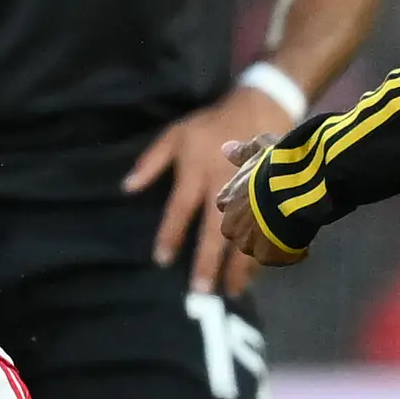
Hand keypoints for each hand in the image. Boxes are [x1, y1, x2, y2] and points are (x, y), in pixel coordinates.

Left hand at [125, 85, 298, 296]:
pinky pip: (270, 230)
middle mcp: (224, 186)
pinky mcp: (273, 194)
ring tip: (233, 291)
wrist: (263, 107)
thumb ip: (151, 162)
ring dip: (240, 266)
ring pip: (246, 236)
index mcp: (197, 172)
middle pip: (215, 230)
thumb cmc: (212, 125)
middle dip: (209, 262)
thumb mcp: (176, 134)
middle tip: (201, 291)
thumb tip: (126, 188)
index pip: (180, 210)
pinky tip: (258, 272)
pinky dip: (265, 253)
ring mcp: (251, 192)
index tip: (162, 260)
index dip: (170, 235)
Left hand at [215, 133, 303, 276]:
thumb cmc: (277, 165)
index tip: (262, 201)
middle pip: (241, 231)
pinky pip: (278, 258)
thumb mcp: (261, 148)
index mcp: (227, 198)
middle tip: (280, 218)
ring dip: (272, 242)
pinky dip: (290, 253)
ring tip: (294, 231)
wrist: (294, 188)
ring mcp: (248, 243)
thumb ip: (243, 152)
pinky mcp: (267, 256)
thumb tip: (225, 148)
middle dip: (257, 227)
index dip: (248, 205)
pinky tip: (303, 243)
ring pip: (258, 247)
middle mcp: (230, 224)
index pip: (229, 206)